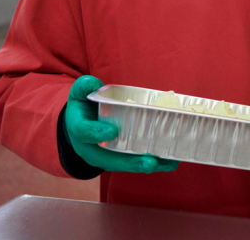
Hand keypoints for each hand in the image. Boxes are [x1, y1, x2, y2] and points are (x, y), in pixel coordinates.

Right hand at [64, 75, 178, 173]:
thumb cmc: (83, 106)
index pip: (84, 132)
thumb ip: (84, 87)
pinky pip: (134, 163)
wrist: (82, 123)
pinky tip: (171, 162)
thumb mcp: (79, 93)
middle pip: (109, 159)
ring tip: (167, 164)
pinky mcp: (119, 158)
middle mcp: (91, 148)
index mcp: (78, 130)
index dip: (97, 133)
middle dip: (130, 162)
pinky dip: (153, 163)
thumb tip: (92, 83)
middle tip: (150, 162)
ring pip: (125, 164)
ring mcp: (105, 156)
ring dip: (146, 165)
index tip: (113, 131)